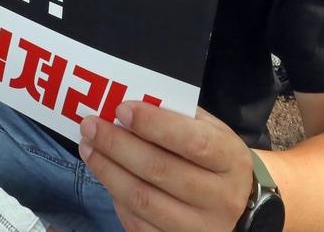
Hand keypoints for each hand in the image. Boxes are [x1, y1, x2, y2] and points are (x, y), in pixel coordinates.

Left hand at [80, 102, 253, 230]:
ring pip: (143, 200)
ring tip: (88, 148)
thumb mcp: (211, 130)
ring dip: (108, 171)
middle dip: (118, 145)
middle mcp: (221, 198)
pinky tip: (106, 176)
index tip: (121, 109)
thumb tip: (130, 105)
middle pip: (160, 171)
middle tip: (91, 126)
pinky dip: (116, 199)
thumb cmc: (214, 157)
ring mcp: (200, 227)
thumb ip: (178, 116)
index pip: (193, 142)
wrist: (235, 203)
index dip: (154, 125)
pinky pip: (138, 224)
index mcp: (231, 161)